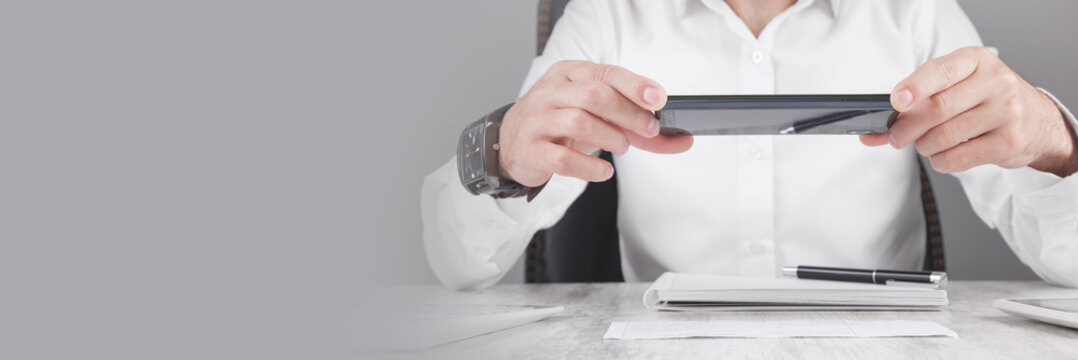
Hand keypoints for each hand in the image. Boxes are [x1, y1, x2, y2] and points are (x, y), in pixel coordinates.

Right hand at [499, 60, 692, 185]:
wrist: (511, 145)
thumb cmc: (560, 126)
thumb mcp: (596, 118)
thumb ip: (636, 128)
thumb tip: (681, 139)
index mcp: (568, 74)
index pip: (605, 73)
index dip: (635, 85)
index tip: (659, 99)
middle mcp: (550, 92)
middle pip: (595, 95)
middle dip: (628, 113)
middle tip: (648, 130)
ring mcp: (537, 120)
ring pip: (579, 122)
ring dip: (610, 137)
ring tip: (622, 147)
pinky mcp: (530, 150)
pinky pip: (562, 158)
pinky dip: (589, 167)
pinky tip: (603, 172)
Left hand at [860, 46, 1077, 176]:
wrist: (1037, 122)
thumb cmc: (985, 101)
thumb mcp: (957, 88)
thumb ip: (915, 105)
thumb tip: (869, 135)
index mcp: (976, 60)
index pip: (940, 71)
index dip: (914, 86)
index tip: (895, 101)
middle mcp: (995, 81)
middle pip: (936, 108)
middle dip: (907, 127)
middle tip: (896, 138)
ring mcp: (1007, 111)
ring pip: (944, 136)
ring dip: (924, 146)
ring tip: (926, 144)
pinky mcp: (1009, 141)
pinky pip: (958, 158)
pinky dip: (940, 161)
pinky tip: (943, 156)